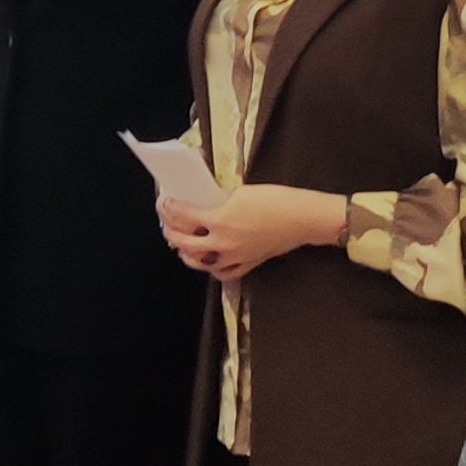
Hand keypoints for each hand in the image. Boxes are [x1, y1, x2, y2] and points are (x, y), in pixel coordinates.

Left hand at [172, 186, 344, 278]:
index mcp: (220, 221)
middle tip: (167, 224)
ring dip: (187, 254)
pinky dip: (212, 268)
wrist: (301, 218)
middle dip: (171, 233)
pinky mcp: (248, 263)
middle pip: (186, 242)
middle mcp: (224, 243)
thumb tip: (206, 204)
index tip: (164, 203)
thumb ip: (219, 201)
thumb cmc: (275, 201)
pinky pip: (224, 273)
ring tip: (181, 245)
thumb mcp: (241, 193)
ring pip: (201, 263)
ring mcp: (235, 256)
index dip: (170, 209)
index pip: (184, 216)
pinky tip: (208, 261)